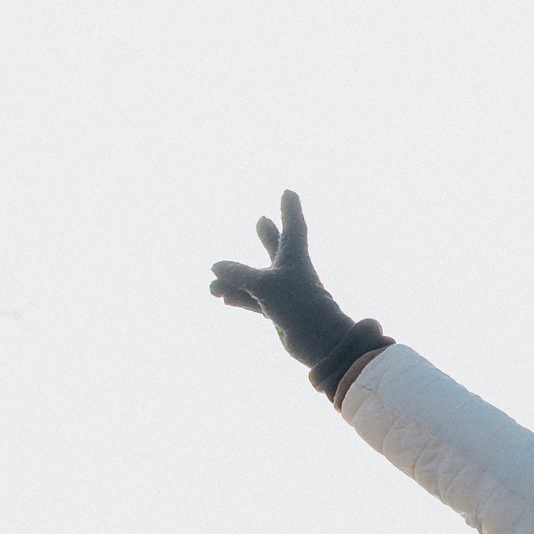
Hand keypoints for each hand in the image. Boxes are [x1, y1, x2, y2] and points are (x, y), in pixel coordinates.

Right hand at [209, 190, 355, 368]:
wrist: (319, 342)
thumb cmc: (299, 306)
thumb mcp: (264, 284)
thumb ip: (238, 274)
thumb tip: (215, 267)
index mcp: (295, 258)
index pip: (293, 227)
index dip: (289, 209)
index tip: (289, 191)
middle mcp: (291, 273)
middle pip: (276, 248)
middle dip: (268, 236)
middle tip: (262, 220)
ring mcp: (285, 293)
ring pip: (256, 279)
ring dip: (236, 278)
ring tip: (213, 279)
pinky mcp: (279, 312)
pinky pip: (253, 301)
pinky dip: (238, 298)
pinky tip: (221, 297)